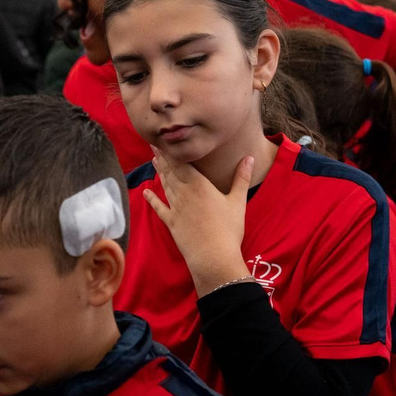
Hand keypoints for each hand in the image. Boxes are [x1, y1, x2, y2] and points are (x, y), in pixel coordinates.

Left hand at [143, 147, 254, 295]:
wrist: (213, 256)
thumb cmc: (228, 229)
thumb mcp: (238, 201)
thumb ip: (241, 178)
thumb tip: (249, 157)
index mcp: (199, 185)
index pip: (183, 163)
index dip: (173, 151)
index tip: (164, 139)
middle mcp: (184, 193)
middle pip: (171, 172)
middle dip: (163, 157)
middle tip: (153, 144)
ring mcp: (175, 208)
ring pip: (165, 186)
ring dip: (159, 173)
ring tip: (153, 160)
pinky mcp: (171, 223)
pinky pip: (159, 208)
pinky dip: (152, 199)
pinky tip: (145, 192)